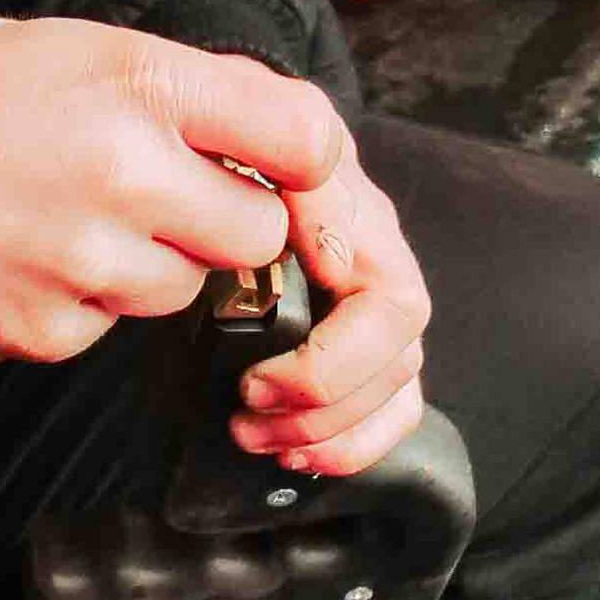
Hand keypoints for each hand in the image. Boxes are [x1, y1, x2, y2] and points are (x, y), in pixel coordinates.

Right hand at [0, 20, 412, 442]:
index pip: (301, 136)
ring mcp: (85, 262)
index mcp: (140, 86)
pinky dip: (75, 305)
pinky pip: (103, 330)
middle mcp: (126, 174)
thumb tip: (281, 144)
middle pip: (255, 237)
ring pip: (178, 292)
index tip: (278, 171)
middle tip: (155, 198)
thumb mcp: (74, 51)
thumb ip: (179, 97)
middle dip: (222, 228)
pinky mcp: (44, 331)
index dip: (299, 164)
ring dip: (145, 268)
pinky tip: (14, 256)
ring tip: (60, 218)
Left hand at [230, 151, 434, 478]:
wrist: (201, 147)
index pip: (391, 309)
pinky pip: (392, 407)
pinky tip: (300, 452)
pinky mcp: (360, 339)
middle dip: (321, 406)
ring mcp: (372, 303)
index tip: (254, 379)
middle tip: (247, 410)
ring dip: (330, 431)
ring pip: (397, 389)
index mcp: (360, 221)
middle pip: (398, 361)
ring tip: (257, 436)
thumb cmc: (220, 150)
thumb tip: (334, 258)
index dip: (330, 362)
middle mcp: (378, 263)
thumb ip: (300, 188)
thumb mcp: (249, 150)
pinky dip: (353, 444)